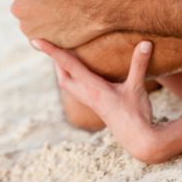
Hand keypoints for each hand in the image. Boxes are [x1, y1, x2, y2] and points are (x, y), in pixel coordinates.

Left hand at [1, 0, 113, 46]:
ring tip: (62, 11)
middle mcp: (20, 7)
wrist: (104, 2)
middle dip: (30, 4)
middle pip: (18, 7)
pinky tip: (65, 22)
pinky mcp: (42, 41)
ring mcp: (30, 27)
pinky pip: (40, 38)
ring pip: (28, 23)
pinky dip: (48, 32)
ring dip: (38, 19)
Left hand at [33, 39, 157, 160]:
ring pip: (67, 83)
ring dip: (62, 69)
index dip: (51, 51)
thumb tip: (146, 43)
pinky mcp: (96, 105)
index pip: (67, 64)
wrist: (139, 141)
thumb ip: (139, 64)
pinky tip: (82, 72)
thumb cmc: (137, 114)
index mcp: (93, 88)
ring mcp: (91, 101)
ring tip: (63, 54)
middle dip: (54, 59)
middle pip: (62, 75)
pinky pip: (77, 88)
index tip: (35, 40)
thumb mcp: (137, 87)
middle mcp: (87, 94)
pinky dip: (73, 76)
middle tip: (49, 41)